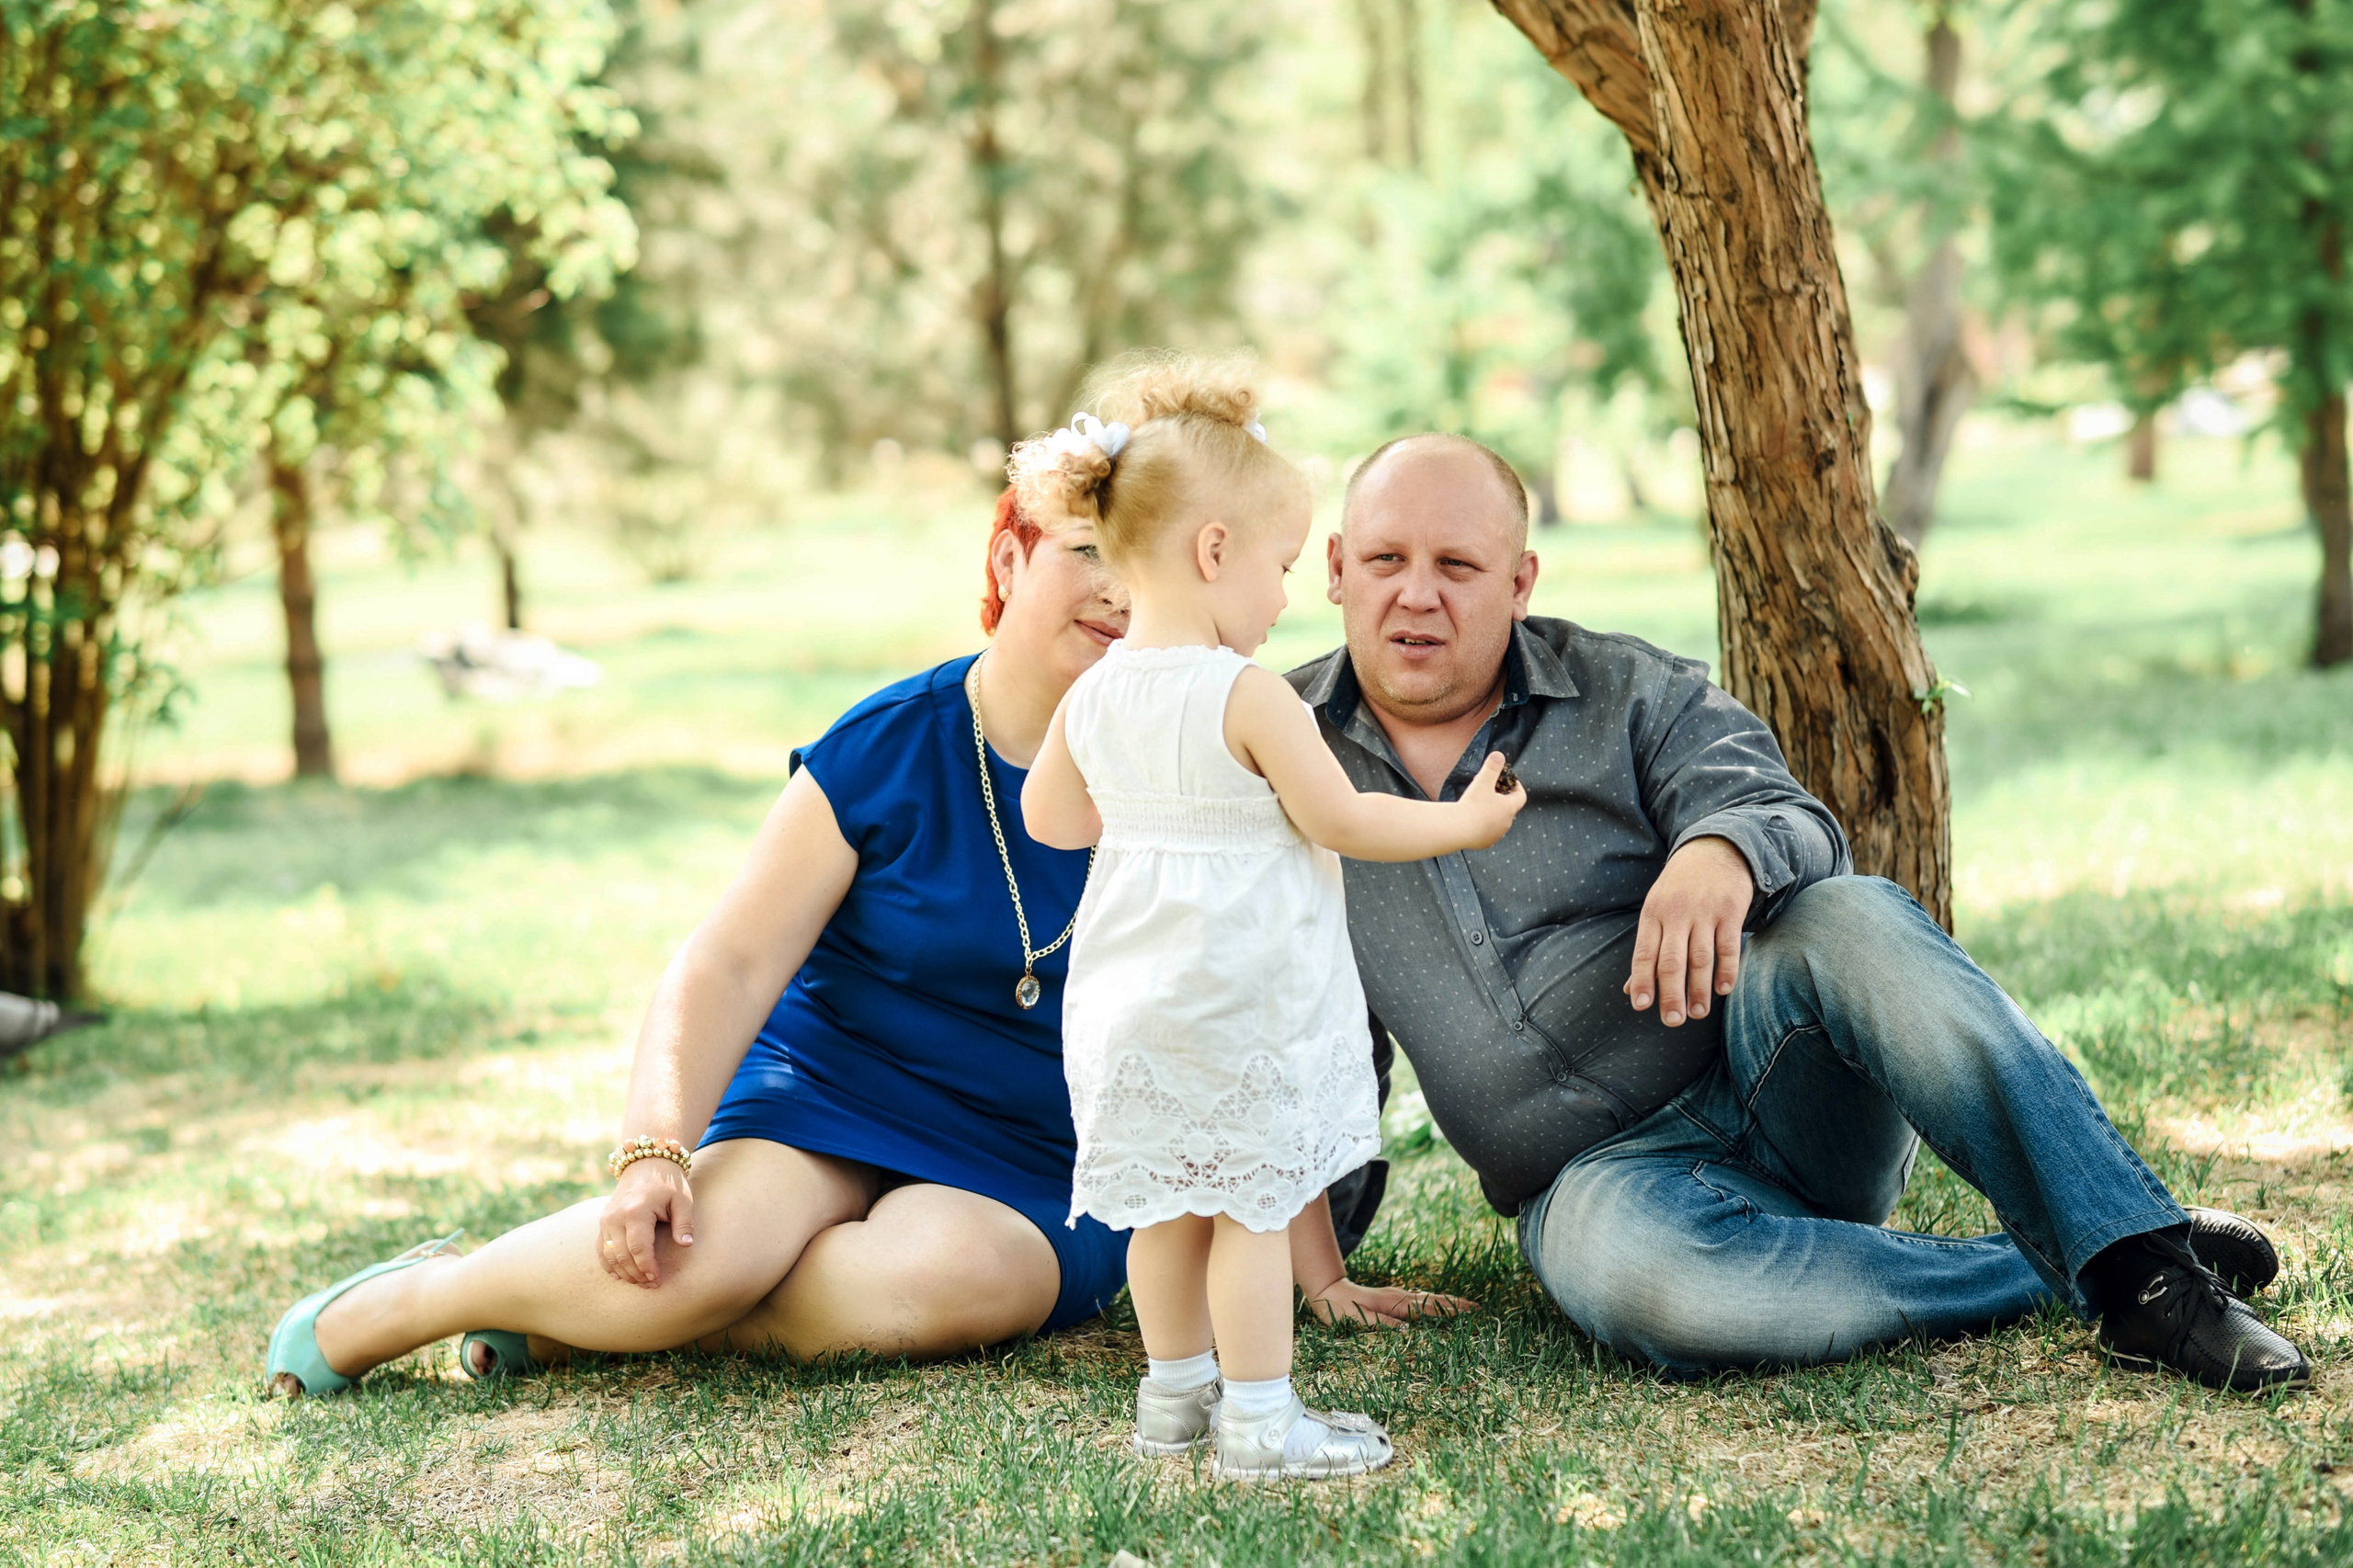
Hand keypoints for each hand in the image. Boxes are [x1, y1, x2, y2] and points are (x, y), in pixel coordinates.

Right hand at [598, 1157, 694, 1286]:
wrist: (646, 1163)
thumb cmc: (668, 1183)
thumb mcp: (682, 1200)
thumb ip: (684, 1223)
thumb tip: (686, 1245)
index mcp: (636, 1212)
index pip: (639, 1248)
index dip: (647, 1267)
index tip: (657, 1280)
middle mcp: (616, 1217)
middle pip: (622, 1256)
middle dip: (636, 1275)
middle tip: (651, 1286)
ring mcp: (606, 1220)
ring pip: (609, 1255)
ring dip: (623, 1273)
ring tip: (640, 1282)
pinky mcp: (602, 1222)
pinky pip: (600, 1249)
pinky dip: (609, 1264)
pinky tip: (621, 1275)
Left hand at [1304, 1277, 1477, 1328]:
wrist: (1328, 1292)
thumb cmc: (1342, 1310)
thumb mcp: (1359, 1321)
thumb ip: (1384, 1325)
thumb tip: (1409, 1331)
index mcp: (1396, 1303)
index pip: (1429, 1308)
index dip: (1451, 1310)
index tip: (1472, 1312)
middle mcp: (1400, 1297)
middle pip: (1434, 1300)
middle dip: (1456, 1304)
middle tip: (1478, 1309)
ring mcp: (1397, 1296)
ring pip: (1428, 1298)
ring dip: (1447, 1302)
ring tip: (1465, 1307)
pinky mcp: (1392, 1299)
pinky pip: (1419, 1300)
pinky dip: (1434, 1303)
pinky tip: (1438, 1306)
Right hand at [1456, 752, 1526, 847]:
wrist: (1458, 829)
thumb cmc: (1472, 805)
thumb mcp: (1482, 782)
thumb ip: (1492, 767)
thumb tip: (1499, 755)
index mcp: (1509, 808)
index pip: (1521, 796)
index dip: (1516, 787)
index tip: (1509, 782)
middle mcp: (1506, 823)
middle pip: (1509, 809)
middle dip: (1502, 799)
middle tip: (1491, 791)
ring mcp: (1496, 835)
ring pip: (1499, 822)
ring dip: (1493, 814)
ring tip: (1481, 806)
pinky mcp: (1485, 843)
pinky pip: (1488, 833)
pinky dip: (1484, 827)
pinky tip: (1474, 822)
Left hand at [1624, 835, 1752, 1026]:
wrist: (1715, 849)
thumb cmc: (1679, 888)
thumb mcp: (1656, 910)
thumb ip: (1647, 950)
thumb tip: (1629, 990)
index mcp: (1653, 914)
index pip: (1644, 952)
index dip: (1641, 979)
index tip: (1641, 1006)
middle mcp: (1677, 913)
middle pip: (1672, 960)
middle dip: (1671, 994)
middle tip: (1672, 1021)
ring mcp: (1705, 912)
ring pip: (1701, 957)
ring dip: (1699, 989)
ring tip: (1698, 1014)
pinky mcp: (1731, 911)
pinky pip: (1729, 945)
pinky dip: (1727, 969)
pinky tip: (1723, 989)